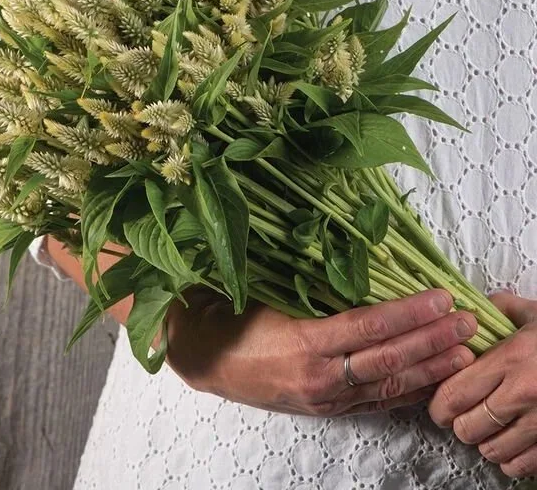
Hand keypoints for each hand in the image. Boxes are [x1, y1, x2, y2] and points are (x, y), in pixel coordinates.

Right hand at [164, 286, 476, 416]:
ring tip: (461, 354)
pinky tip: (427, 382)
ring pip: (387, 385)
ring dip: (428, 369)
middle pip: (388, 358)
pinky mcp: (324, 408)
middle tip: (467, 323)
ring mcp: (323, 397)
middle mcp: (319, 376)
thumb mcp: (267, 294)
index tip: (440, 297)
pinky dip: (404, 392)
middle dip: (432, 341)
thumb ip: (309, 284)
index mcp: (304, 342)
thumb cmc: (231, 317)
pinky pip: (373, 401)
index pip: (370, 326)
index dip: (409, 313)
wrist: (203, 357)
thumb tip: (354, 263)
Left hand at [428, 291, 536, 479]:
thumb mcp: (534, 314)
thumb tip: (465, 308)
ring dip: (484, 442)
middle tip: (459, 417)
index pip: (454, 393)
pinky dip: (511, 459)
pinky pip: (523, 466)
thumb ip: (497, 309)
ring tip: (487, 429)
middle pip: (468, 427)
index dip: (438, 404)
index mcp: (510, 358)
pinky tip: (511, 444)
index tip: (437, 404)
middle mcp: (524, 393)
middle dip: (457, 424)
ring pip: (494, 450)